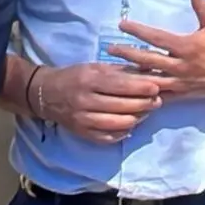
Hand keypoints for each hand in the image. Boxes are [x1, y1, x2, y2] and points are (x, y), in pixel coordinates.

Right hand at [37, 61, 163, 143]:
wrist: (46, 94)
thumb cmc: (76, 76)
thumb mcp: (95, 67)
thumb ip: (121, 71)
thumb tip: (149, 70)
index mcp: (89, 80)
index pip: (120, 86)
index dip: (140, 88)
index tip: (156, 87)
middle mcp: (85, 101)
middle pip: (121, 106)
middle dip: (143, 104)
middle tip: (157, 101)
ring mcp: (83, 120)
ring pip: (117, 123)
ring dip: (137, 119)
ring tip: (147, 112)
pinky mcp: (82, 133)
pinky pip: (108, 137)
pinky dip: (123, 132)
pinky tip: (131, 125)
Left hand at [110, 0, 204, 99]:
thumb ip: (202, 7)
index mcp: (185, 47)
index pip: (156, 38)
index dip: (138, 31)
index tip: (122, 24)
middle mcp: (179, 65)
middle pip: (147, 60)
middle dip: (126, 53)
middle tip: (109, 48)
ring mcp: (178, 82)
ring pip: (149, 80)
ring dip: (130, 75)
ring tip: (113, 70)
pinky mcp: (179, 94)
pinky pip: (157, 96)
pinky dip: (143, 93)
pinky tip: (128, 90)